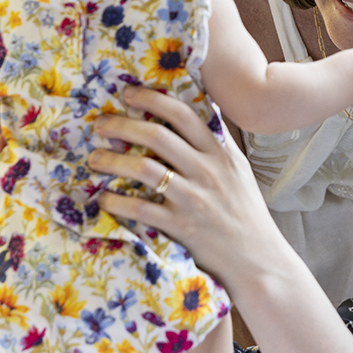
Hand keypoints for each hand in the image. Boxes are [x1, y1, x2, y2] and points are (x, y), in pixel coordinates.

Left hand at [89, 86, 281, 291]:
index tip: (129, 93)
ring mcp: (194, 199)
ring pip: (144, 169)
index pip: (184, 115)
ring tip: (94, 158)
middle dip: (122, 125)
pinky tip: (104, 197)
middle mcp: (207, 171)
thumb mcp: (239, 170)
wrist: (258, 259)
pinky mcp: (182, 226)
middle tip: (100, 123)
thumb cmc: (245, 212)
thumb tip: (202, 108)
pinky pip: (140, 208)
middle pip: (157, 136)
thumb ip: (219, 142)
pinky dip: (117, 201)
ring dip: (112, 161)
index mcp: (220, 154)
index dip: (153, 99)